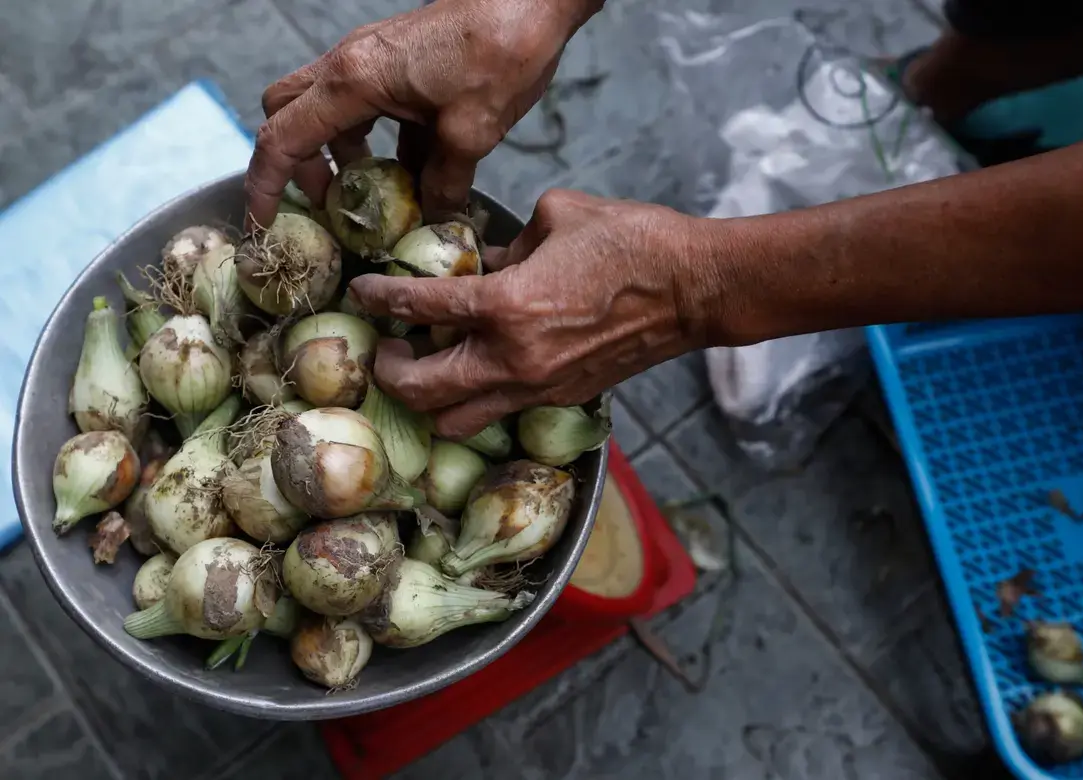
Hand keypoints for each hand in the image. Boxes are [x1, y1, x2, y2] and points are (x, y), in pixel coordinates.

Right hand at [244, 0, 603, 228]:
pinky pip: (369, 107)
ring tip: (375, 199)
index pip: (281, 139)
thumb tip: (434, 219)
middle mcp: (349, 65)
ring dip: (341, 156)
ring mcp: (372, 60)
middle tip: (333, 206)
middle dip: (300, 167)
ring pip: (329, 111)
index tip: (262, 224)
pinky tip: (414, 173)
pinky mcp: (398, 62)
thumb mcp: (471, 133)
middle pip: (289, 116)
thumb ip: (443, 183)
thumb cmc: (499, 52)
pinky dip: (379, 143)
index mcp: (352, 80)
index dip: (265, 187)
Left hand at [348, 190, 713, 436]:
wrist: (695, 290)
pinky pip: (500, 412)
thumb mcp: (556, 216)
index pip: (419, 308)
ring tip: (426, 368)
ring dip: (429, 399)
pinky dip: (476, 398)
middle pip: (422, 391)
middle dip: (389, 370)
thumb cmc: (633, 240)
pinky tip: (479, 369)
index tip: (361, 291)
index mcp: (508, 306)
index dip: (379, 297)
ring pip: (456, 421)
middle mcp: (514, 359)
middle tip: (385, 347)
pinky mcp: (562, 399)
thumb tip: (480, 261)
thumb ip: (504, 243)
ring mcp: (539, 388)